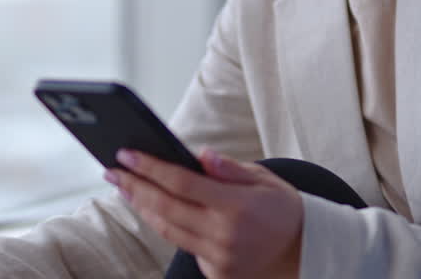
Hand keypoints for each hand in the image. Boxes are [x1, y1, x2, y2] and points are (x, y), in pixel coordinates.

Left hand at [106, 148, 303, 278]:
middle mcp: (224, 234)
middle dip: (134, 186)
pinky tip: (155, 210)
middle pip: (165, 207)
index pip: (181, 182)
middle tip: (113, 170)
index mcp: (236, 205)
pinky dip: (168, 227)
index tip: (126, 154)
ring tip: (127, 188)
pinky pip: (184, 246)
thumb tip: (200, 156)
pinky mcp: (216, 274)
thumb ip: (229, 169)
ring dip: (142, 207)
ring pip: (167, 229)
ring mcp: (219, 258)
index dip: (149, 167)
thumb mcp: (264, 179)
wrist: (307, 251)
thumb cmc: (283, 208)